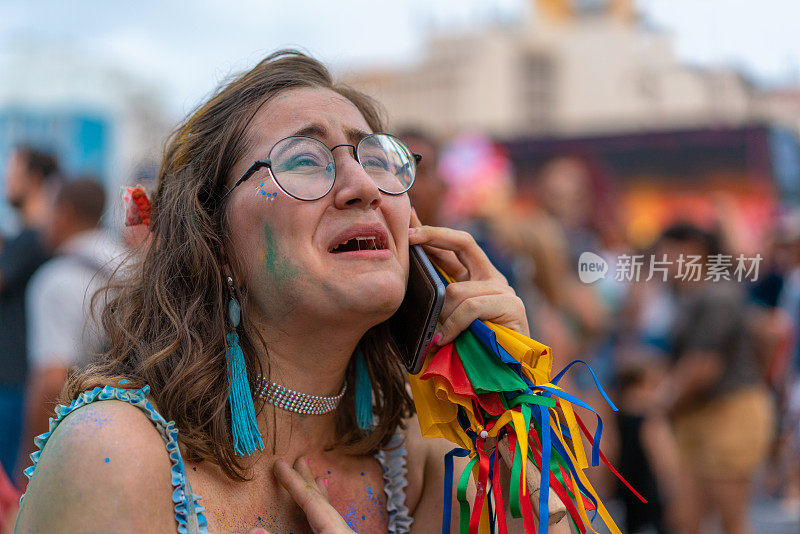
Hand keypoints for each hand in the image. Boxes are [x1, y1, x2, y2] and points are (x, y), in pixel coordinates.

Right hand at [258, 457, 353, 533]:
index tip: (280, 464)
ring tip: (319, 480)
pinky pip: (333, 525)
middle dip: (309, 481)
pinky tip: (322, 516)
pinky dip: (325, 514)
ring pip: (331, 513)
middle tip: (301, 460)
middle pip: (324, 502)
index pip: (312, 500)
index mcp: (337, 532)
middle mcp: (345, 533)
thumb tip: (254, 530)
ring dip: (320, 496)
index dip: (293, 481)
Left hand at [408, 213, 528, 345]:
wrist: (504, 378)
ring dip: (443, 316)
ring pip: (457, 290)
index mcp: (477, 278)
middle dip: (433, 236)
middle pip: (463, 242)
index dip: (433, 234)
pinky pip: (470, 307)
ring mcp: (504, 290)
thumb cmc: (471, 352)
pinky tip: (445, 340)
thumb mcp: (446, 321)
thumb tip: (410, 283)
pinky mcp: (511, 306)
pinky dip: (454, 325)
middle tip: (410, 238)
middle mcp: (492, 278)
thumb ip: (436, 303)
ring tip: (437, 337)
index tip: (410, 227)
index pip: (455, 246)